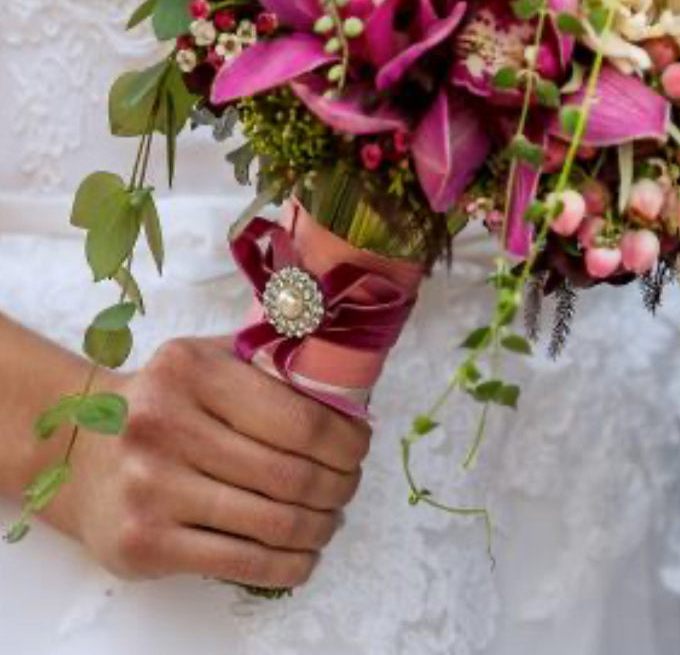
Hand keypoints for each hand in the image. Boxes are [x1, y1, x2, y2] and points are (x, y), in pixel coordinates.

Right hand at [59, 336, 369, 588]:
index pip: (299, 417)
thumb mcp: (210, 358)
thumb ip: (272, 361)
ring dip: (319, 526)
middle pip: (290, 473)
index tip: (360, 447)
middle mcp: (164, 426)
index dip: (346, 440)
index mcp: (192, 371)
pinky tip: (304, 555)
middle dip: (339, 485)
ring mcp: (150, 489)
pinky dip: (288, 564)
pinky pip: (240, 563)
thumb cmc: (165, 400)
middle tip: (349, 485)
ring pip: (273, 522)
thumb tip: (352, 386)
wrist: (76, 448)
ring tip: (329, 518)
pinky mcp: (142, 544)